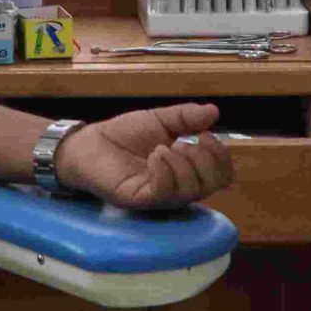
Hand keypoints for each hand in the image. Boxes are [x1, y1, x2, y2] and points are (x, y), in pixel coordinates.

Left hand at [52, 103, 233, 209]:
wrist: (88, 143)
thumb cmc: (123, 135)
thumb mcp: (159, 120)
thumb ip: (186, 117)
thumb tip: (214, 111)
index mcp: (187, 171)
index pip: (221, 176)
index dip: (221, 157)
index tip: (206, 134)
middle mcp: (178, 188)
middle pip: (213, 185)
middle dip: (206, 160)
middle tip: (184, 143)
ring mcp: (160, 197)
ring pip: (191, 190)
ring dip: (183, 163)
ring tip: (161, 147)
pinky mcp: (141, 200)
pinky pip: (164, 191)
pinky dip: (165, 170)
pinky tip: (155, 155)